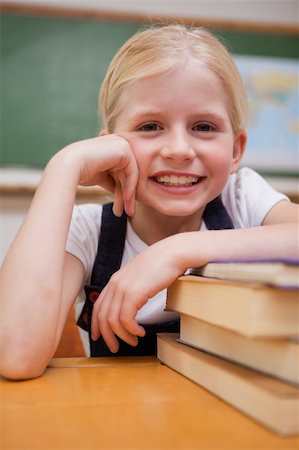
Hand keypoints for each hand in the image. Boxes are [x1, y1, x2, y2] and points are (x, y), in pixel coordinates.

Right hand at [63, 134, 138, 216]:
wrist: (68, 166)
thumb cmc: (79, 173)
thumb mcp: (100, 177)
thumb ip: (112, 181)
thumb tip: (125, 194)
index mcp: (110, 146)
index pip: (120, 172)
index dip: (122, 191)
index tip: (120, 209)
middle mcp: (116, 142)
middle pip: (127, 174)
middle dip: (127, 195)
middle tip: (129, 213)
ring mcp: (121, 143)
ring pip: (131, 174)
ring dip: (130, 195)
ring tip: (129, 212)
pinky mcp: (124, 148)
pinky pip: (132, 171)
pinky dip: (131, 187)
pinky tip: (127, 200)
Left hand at [90, 236, 184, 351]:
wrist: (172, 253)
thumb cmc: (161, 265)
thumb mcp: (140, 276)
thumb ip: (131, 288)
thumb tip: (130, 305)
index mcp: (115, 280)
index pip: (98, 307)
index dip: (96, 325)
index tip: (99, 337)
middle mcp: (115, 284)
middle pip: (102, 316)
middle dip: (107, 336)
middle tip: (115, 348)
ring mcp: (123, 288)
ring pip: (113, 320)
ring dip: (122, 335)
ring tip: (133, 341)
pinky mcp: (134, 293)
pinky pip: (126, 319)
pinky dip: (131, 330)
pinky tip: (140, 332)